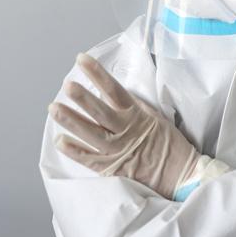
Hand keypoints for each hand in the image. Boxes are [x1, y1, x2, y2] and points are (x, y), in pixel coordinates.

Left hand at [48, 53, 203, 198]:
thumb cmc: (171, 146)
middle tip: (67, 85)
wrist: (181, 176)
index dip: (98, 74)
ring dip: (71, 120)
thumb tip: (114, 92)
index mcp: (138, 116)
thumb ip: (135, 106)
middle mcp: (126, 132)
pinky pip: (89, 159)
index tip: (82, 60)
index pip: (114, 91)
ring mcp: (117, 151)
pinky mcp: (112, 169)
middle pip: (100, 111)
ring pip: (90, 134)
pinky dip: (74, 150)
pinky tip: (59, 140)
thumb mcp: (157, 119)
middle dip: (83, 98)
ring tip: (54, 108)